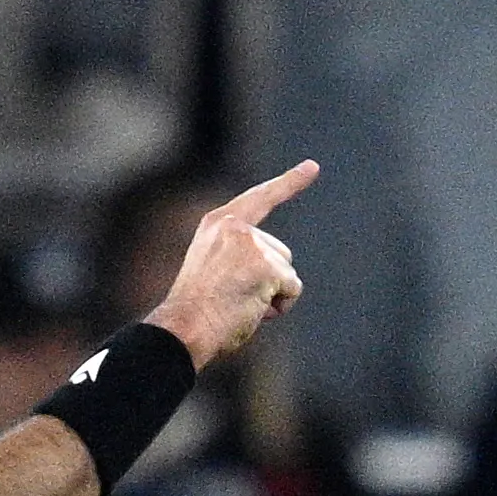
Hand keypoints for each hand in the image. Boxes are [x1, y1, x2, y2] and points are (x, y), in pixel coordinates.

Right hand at [148, 162, 315, 366]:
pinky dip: (279, 306)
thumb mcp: (212, 270)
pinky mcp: (267, 267)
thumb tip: (276, 274)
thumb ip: (239, 257)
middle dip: (268, 280)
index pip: (260, 198)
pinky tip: (252, 310)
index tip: (312, 167)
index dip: (289, 182)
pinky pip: (292, 289)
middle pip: (280, 252)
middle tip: (232, 297)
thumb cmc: (195, 312)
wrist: (184, 328)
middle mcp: (235, 227)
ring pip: (287, 272)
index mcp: (217, 224)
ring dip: (273, 294)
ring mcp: (252, 245)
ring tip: (239, 305)